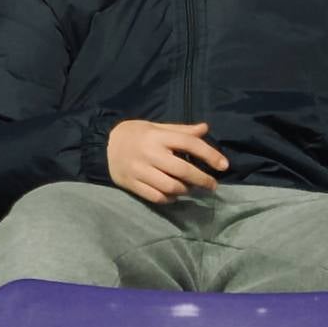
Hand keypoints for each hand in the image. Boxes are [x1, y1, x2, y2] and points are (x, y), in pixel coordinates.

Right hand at [107, 120, 228, 203]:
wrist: (103, 145)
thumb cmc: (136, 134)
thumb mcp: (157, 127)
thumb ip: (181, 131)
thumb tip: (205, 129)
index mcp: (157, 136)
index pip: (189, 144)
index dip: (210, 154)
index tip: (224, 166)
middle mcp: (149, 153)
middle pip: (182, 170)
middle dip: (202, 179)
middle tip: (212, 185)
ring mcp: (140, 170)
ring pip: (170, 187)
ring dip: (185, 190)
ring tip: (190, 188)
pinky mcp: (132, 184)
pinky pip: (156, 197)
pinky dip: (169, 199)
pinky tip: (174, 196)